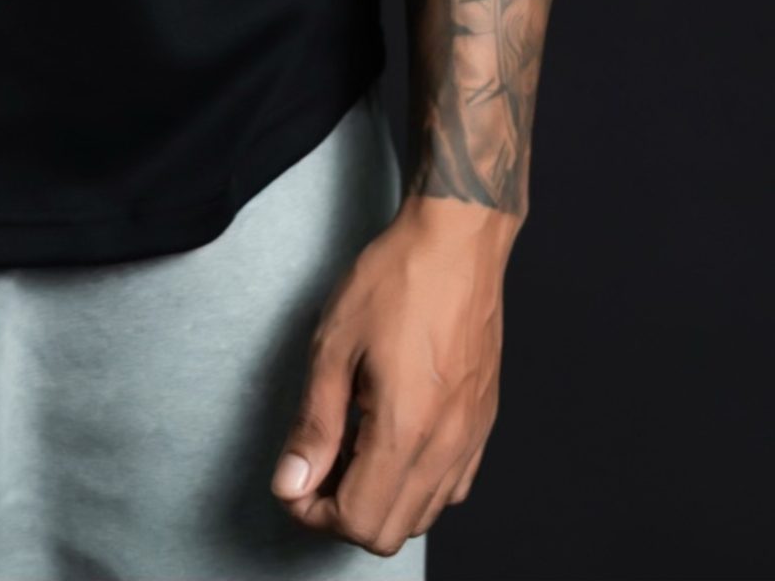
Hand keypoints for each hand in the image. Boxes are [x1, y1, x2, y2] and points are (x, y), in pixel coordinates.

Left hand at [269, 195, 517, 555]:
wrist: (457, 242)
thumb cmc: (395, 280)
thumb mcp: (334, 345)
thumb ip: (313, 424)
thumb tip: (292, 484)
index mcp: (406, 430)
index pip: (359, 522)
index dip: (314, 512)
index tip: (294, 479)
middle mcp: (446, 447)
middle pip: (391, 533)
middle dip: (343, 513)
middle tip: (316, 467)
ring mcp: (471, 439)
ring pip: (423, 515)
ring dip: (380, 500)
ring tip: (350, 448)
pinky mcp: (483, 424)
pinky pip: (450, 487)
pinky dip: (415, 484)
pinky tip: (390, 438)